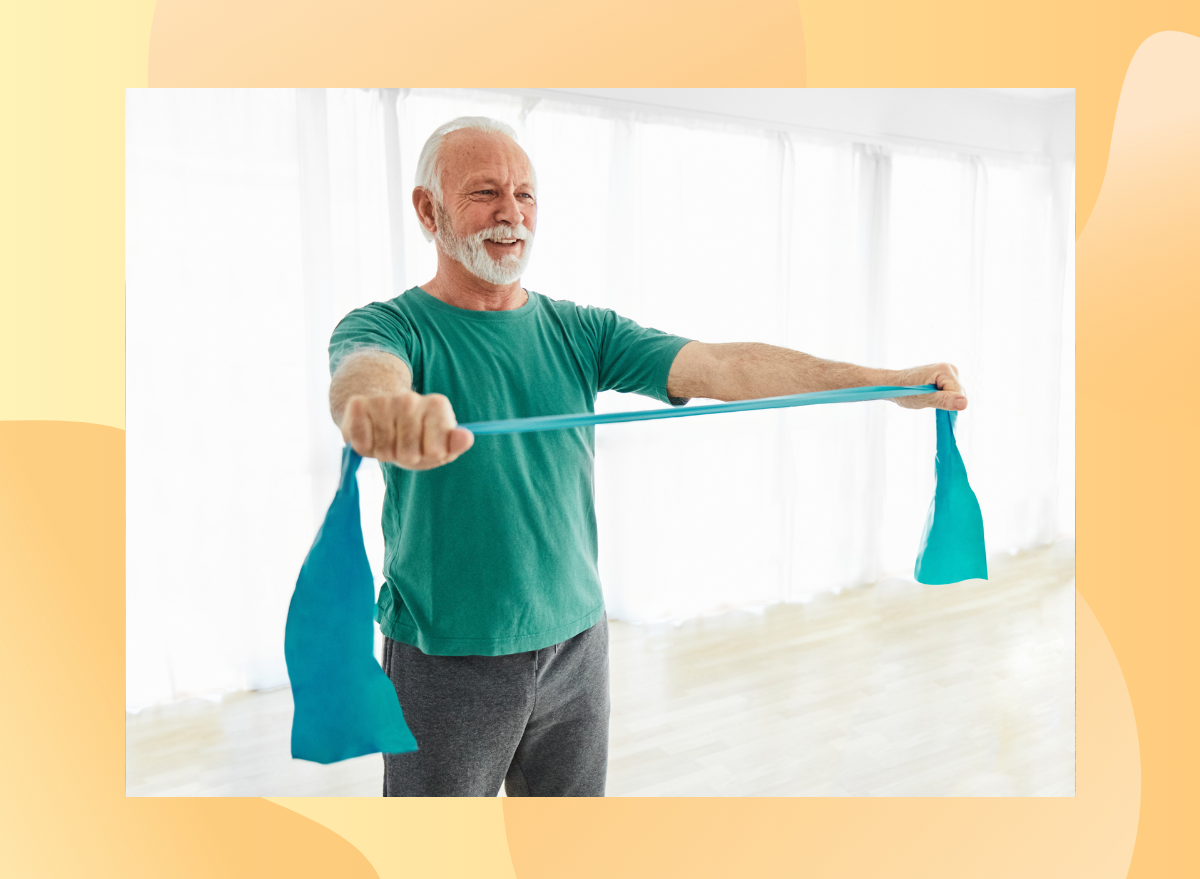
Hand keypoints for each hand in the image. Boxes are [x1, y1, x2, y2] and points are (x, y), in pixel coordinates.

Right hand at [339, 391, 473, 468]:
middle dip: (405, 457)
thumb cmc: (415, 436)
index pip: (436, 450)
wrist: (379, 412)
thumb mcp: (439, 445)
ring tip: (388, 441)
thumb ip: (454, 444)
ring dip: (384, 452)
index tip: (427, 447)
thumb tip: (466, 438)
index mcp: (437, 405)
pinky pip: (362, 444)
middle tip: (404, 446)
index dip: (428, 456)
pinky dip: (365, 448)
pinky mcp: (358, 404)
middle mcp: (411, 398)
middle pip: (408, 453)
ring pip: (384, 449)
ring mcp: (384, 400)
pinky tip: (370, 435)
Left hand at [892, 363, 967, 410]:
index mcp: (945, 369)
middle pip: (959, 393)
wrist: (892, 385)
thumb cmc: (904, 391)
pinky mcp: (945, 378)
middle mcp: (950, 368)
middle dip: (946, 401)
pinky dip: (942, 398)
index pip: (959, 394)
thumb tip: (964, 403)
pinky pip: (951, 393)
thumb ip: (944, 400)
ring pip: (956, 395)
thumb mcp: (924, 399)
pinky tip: (930, 395)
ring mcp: (948, 372)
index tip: (929, 400)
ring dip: (943, 400)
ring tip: (927, 396)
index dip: (946, 402)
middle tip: (927, 398)